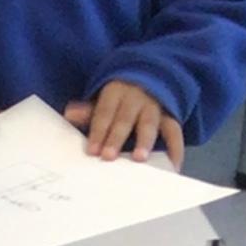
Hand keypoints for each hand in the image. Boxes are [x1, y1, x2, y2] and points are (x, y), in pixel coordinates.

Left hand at [68, 83, 185, 165]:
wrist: (148, 79)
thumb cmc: (119, 99)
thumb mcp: (103, 100)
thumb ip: (89, 110)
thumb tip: (69, 113)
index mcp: (116, 91)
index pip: (105, 112)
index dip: (99, 131)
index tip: (92, 151)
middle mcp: (136, 97)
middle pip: (125, 118)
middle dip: (117, 137)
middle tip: (109, 157)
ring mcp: (154, 107)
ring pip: (149, 124)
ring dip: (145, 141)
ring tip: (140, 159)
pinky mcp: (170, 117)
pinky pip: (174, 132)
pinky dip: (175, 149)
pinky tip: (173, 166)